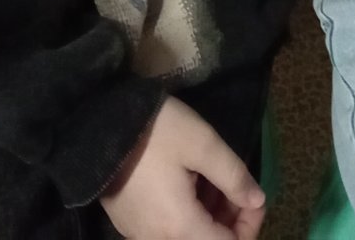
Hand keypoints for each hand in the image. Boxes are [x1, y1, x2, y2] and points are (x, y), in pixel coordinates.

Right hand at [100, 97, 264, 238]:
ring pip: (186, 237)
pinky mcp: (128, 222)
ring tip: (212, 177)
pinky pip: (166, 229)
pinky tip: (188, 181)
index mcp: (180, 228)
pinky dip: (186, 213)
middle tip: (234, 182)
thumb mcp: (203, 144)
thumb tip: (257, 200)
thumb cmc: (156, 132)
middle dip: (229, 219)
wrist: (97, 125)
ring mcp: (139, 234)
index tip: (254, 196)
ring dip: (208, 215)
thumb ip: (234, 176)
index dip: (249, 226)